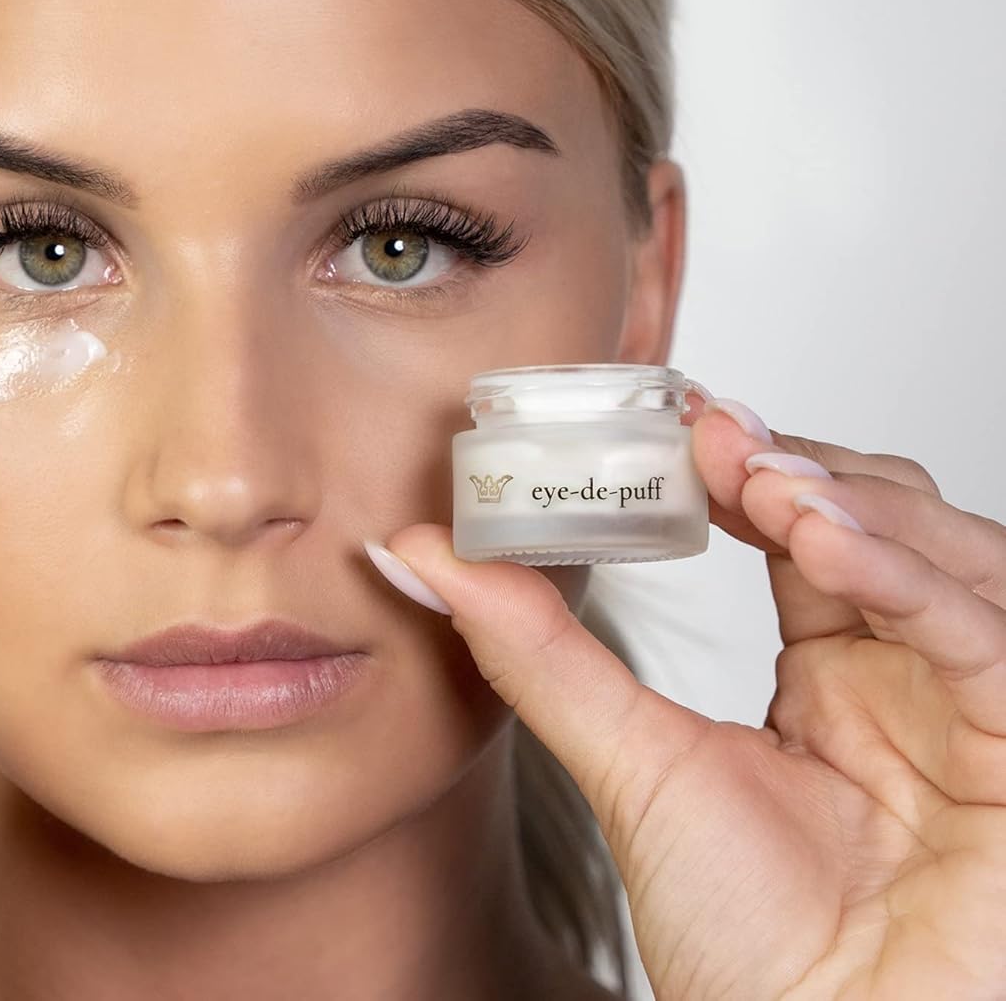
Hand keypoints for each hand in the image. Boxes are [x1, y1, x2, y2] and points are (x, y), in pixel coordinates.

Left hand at [375, 391, 1005, 999]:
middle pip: (888, 517)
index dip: (753, 462)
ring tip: (761, 483)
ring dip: (854, 499)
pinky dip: (907, 576)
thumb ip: (534, 650)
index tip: (680, 422)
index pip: (806, 524)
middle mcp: (908, 674)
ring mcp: (970, 707)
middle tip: (716, 443)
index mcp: (830, 669)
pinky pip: (982, 637)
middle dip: (805, 465)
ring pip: (950, 551)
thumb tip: (417, 549)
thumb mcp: (626, 762)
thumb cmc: (743, 944)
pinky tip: (823, 545)